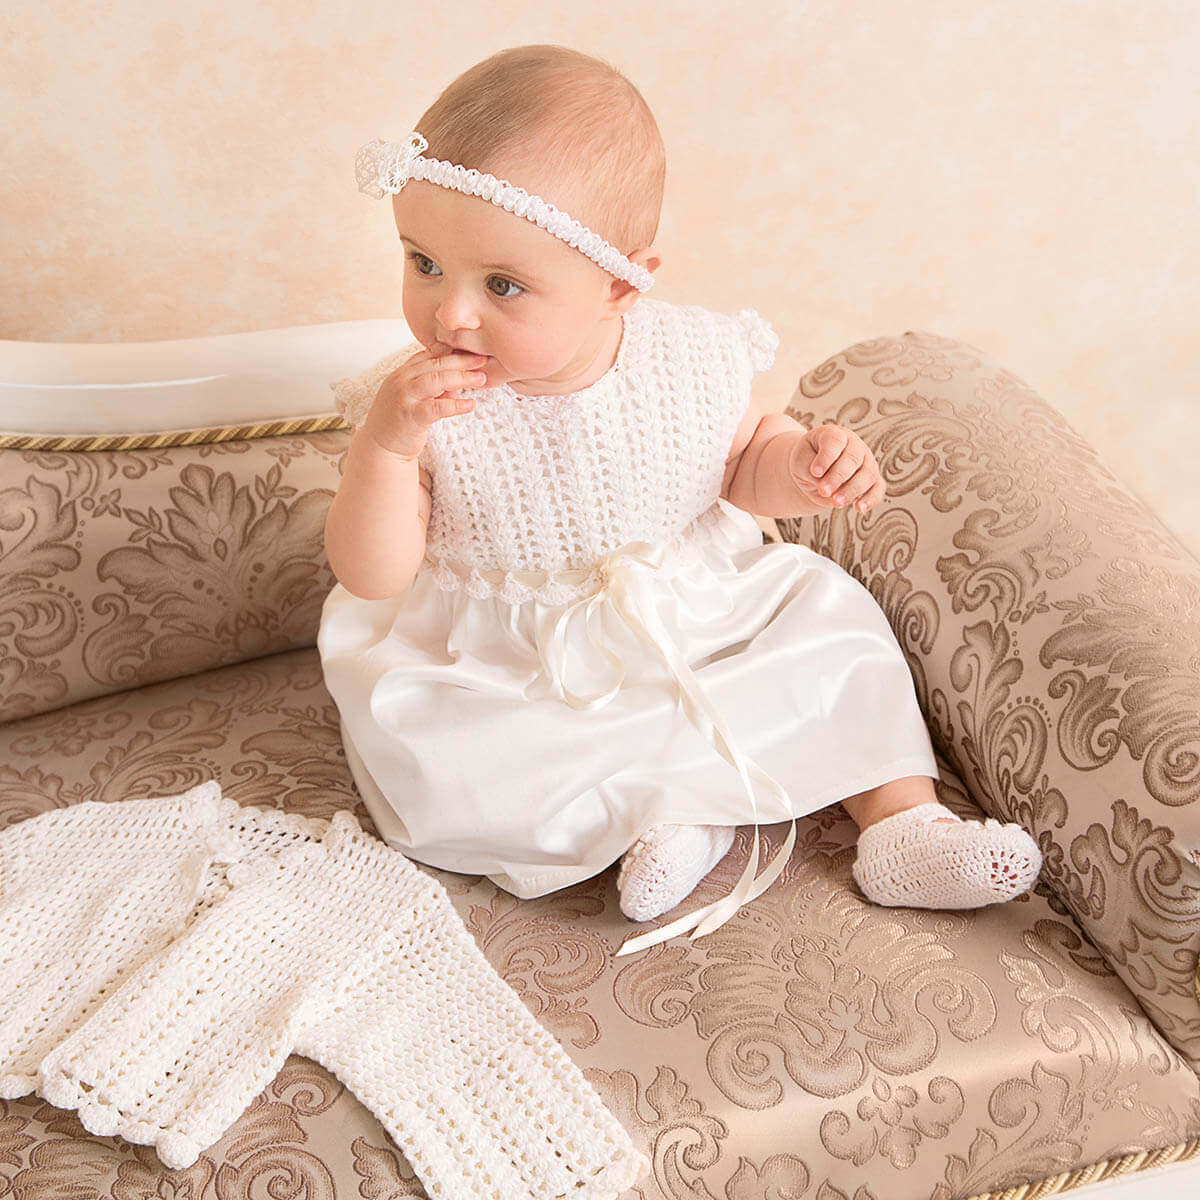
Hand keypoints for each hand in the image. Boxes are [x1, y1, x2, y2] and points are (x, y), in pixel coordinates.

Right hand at [361, 345, 488, 459]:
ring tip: (481, 378)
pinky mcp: (410, 416)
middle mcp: (401, 381)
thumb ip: (434, 390)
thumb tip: (458, 386)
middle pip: (435, 364)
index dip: (452, 350)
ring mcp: (404, 397)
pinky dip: (455, 405)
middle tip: (483, 359)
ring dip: (461, 378)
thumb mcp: (416, 400)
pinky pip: (436, 408)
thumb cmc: (400, 422)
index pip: (429, 355)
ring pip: (436, 380)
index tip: (472, 349)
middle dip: (461, 360)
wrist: (380, 448)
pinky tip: (470, 405)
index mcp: (402, 373)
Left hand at [788, 424, 884, 512]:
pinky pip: (878, 489)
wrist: (813, 474)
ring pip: (867, 474)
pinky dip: (871, 499)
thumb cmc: (806, 462)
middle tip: (823, 491)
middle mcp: (855, 446)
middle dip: (838, 477)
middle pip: (853, 459)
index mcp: (834, 435)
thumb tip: (825, 484)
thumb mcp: (799, 461)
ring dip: (852, 490)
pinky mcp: (872, 480)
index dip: (826, 457)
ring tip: (836, 503)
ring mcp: (866, 462)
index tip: (815, 472)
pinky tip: (859, 508)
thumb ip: (809, 469)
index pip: (835, 441)